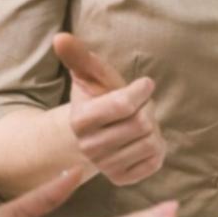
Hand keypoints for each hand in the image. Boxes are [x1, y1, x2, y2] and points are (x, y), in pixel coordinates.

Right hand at [55, 33, 166, 185]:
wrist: (98, 133)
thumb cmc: (99, 98)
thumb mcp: (92, 75)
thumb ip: (79, 56)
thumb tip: (60, 37)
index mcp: (80, 121)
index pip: (125, 104)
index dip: (141, 90)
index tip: (144, 85)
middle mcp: (88, 148)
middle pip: (142, 123)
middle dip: (148, 110)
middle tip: (139, 108)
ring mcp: (105, 167)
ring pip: (152, 142)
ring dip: (154, 128)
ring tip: (138, 124)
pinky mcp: (122, 179)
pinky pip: (156, 160)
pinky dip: (157, 147)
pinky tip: (141, 141)